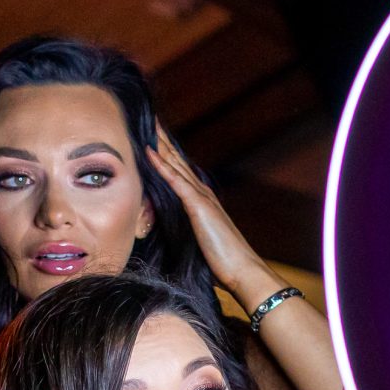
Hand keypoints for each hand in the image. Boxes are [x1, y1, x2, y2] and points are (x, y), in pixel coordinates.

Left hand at [151, 124, 270, 304]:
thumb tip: (170, 231)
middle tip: (148, 118)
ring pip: (176, 164)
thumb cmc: (222, 262)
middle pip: (177, 160)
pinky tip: (150, 153)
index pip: (179, 171)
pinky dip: (162, 166)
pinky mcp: (198, 207)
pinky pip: (176, 182)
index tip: (151, 137)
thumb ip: (187, 229)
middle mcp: (202, 193)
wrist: (242, 270)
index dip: (165, 153)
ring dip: (160, 144)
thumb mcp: (199, 241)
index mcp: (201, 200)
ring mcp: (201, 198)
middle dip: (162, 140)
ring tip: (147, 125)